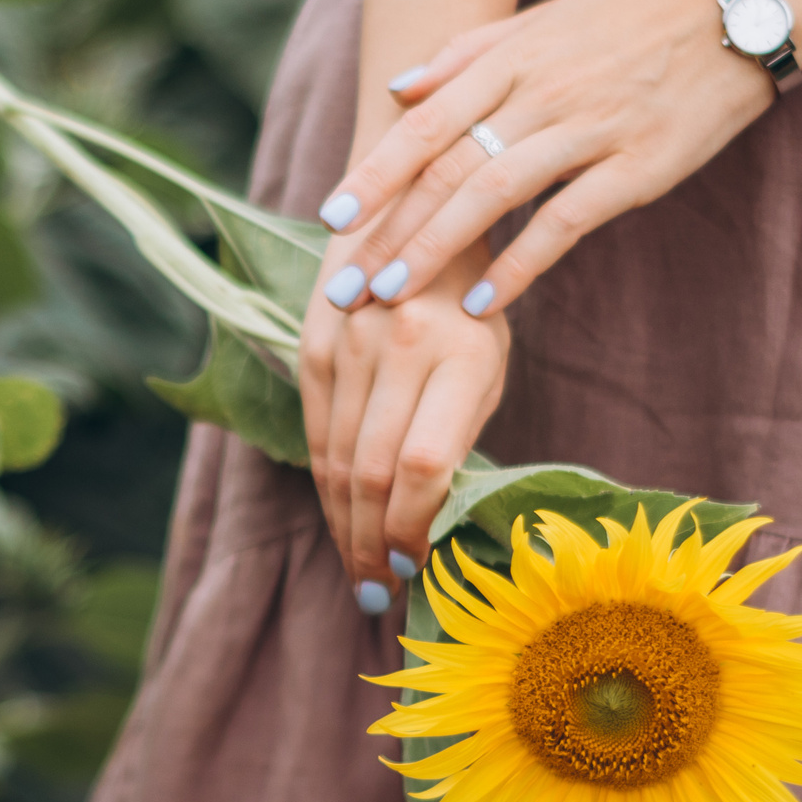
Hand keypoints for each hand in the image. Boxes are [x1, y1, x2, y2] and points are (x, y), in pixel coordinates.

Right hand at [300, 240, 509, 612]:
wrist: (417, 206)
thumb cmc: (472, 303)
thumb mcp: (488, 362)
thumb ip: (460, 435)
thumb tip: (432, 523)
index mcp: (457, 353)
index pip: (423, 466)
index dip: (415, 528)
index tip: (419, 569)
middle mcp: (397, 346)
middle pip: (373, 472)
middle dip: (374, 545)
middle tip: (379, 595)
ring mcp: (348, 343)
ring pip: (336, 460)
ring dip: (346, 527)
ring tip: (359, 574)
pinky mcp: (313, 343)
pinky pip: (315, 433)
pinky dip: (326, 487)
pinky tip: (341, 521)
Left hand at [314, 0, 778, 316]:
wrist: (733, 18)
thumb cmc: (627, 25)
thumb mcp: (543, 21)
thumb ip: (468, 54)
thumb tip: (398, 90)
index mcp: (514, 57)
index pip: (426, 122)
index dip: (376, 173)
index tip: (331, 220)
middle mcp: (543, 92)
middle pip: (449, 167)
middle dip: (390, 229)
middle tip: (347, 284)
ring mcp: (591, 130)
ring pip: (495, 194)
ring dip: (437, 249)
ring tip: (394, 294)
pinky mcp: (638, 168)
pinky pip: (566, 222)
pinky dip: (519, 262)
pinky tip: (481, 301)